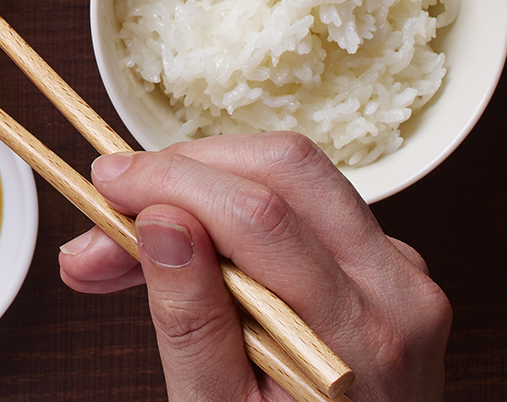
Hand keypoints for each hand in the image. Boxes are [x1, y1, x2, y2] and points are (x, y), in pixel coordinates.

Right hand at [58, 134, 448, 401]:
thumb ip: (192, 321)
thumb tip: (159, 220)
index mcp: (361, 338)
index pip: (261, 216)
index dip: (171, 183)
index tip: (104, 184)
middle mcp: (398, 292)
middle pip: (287, 169)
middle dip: (185, 169)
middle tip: (111, 210)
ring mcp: (402, 273)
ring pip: (297, 175)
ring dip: (204, 185)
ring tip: (132, 239)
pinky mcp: (388, 265)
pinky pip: (307, 204)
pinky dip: (236, 211)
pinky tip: (189, 252)